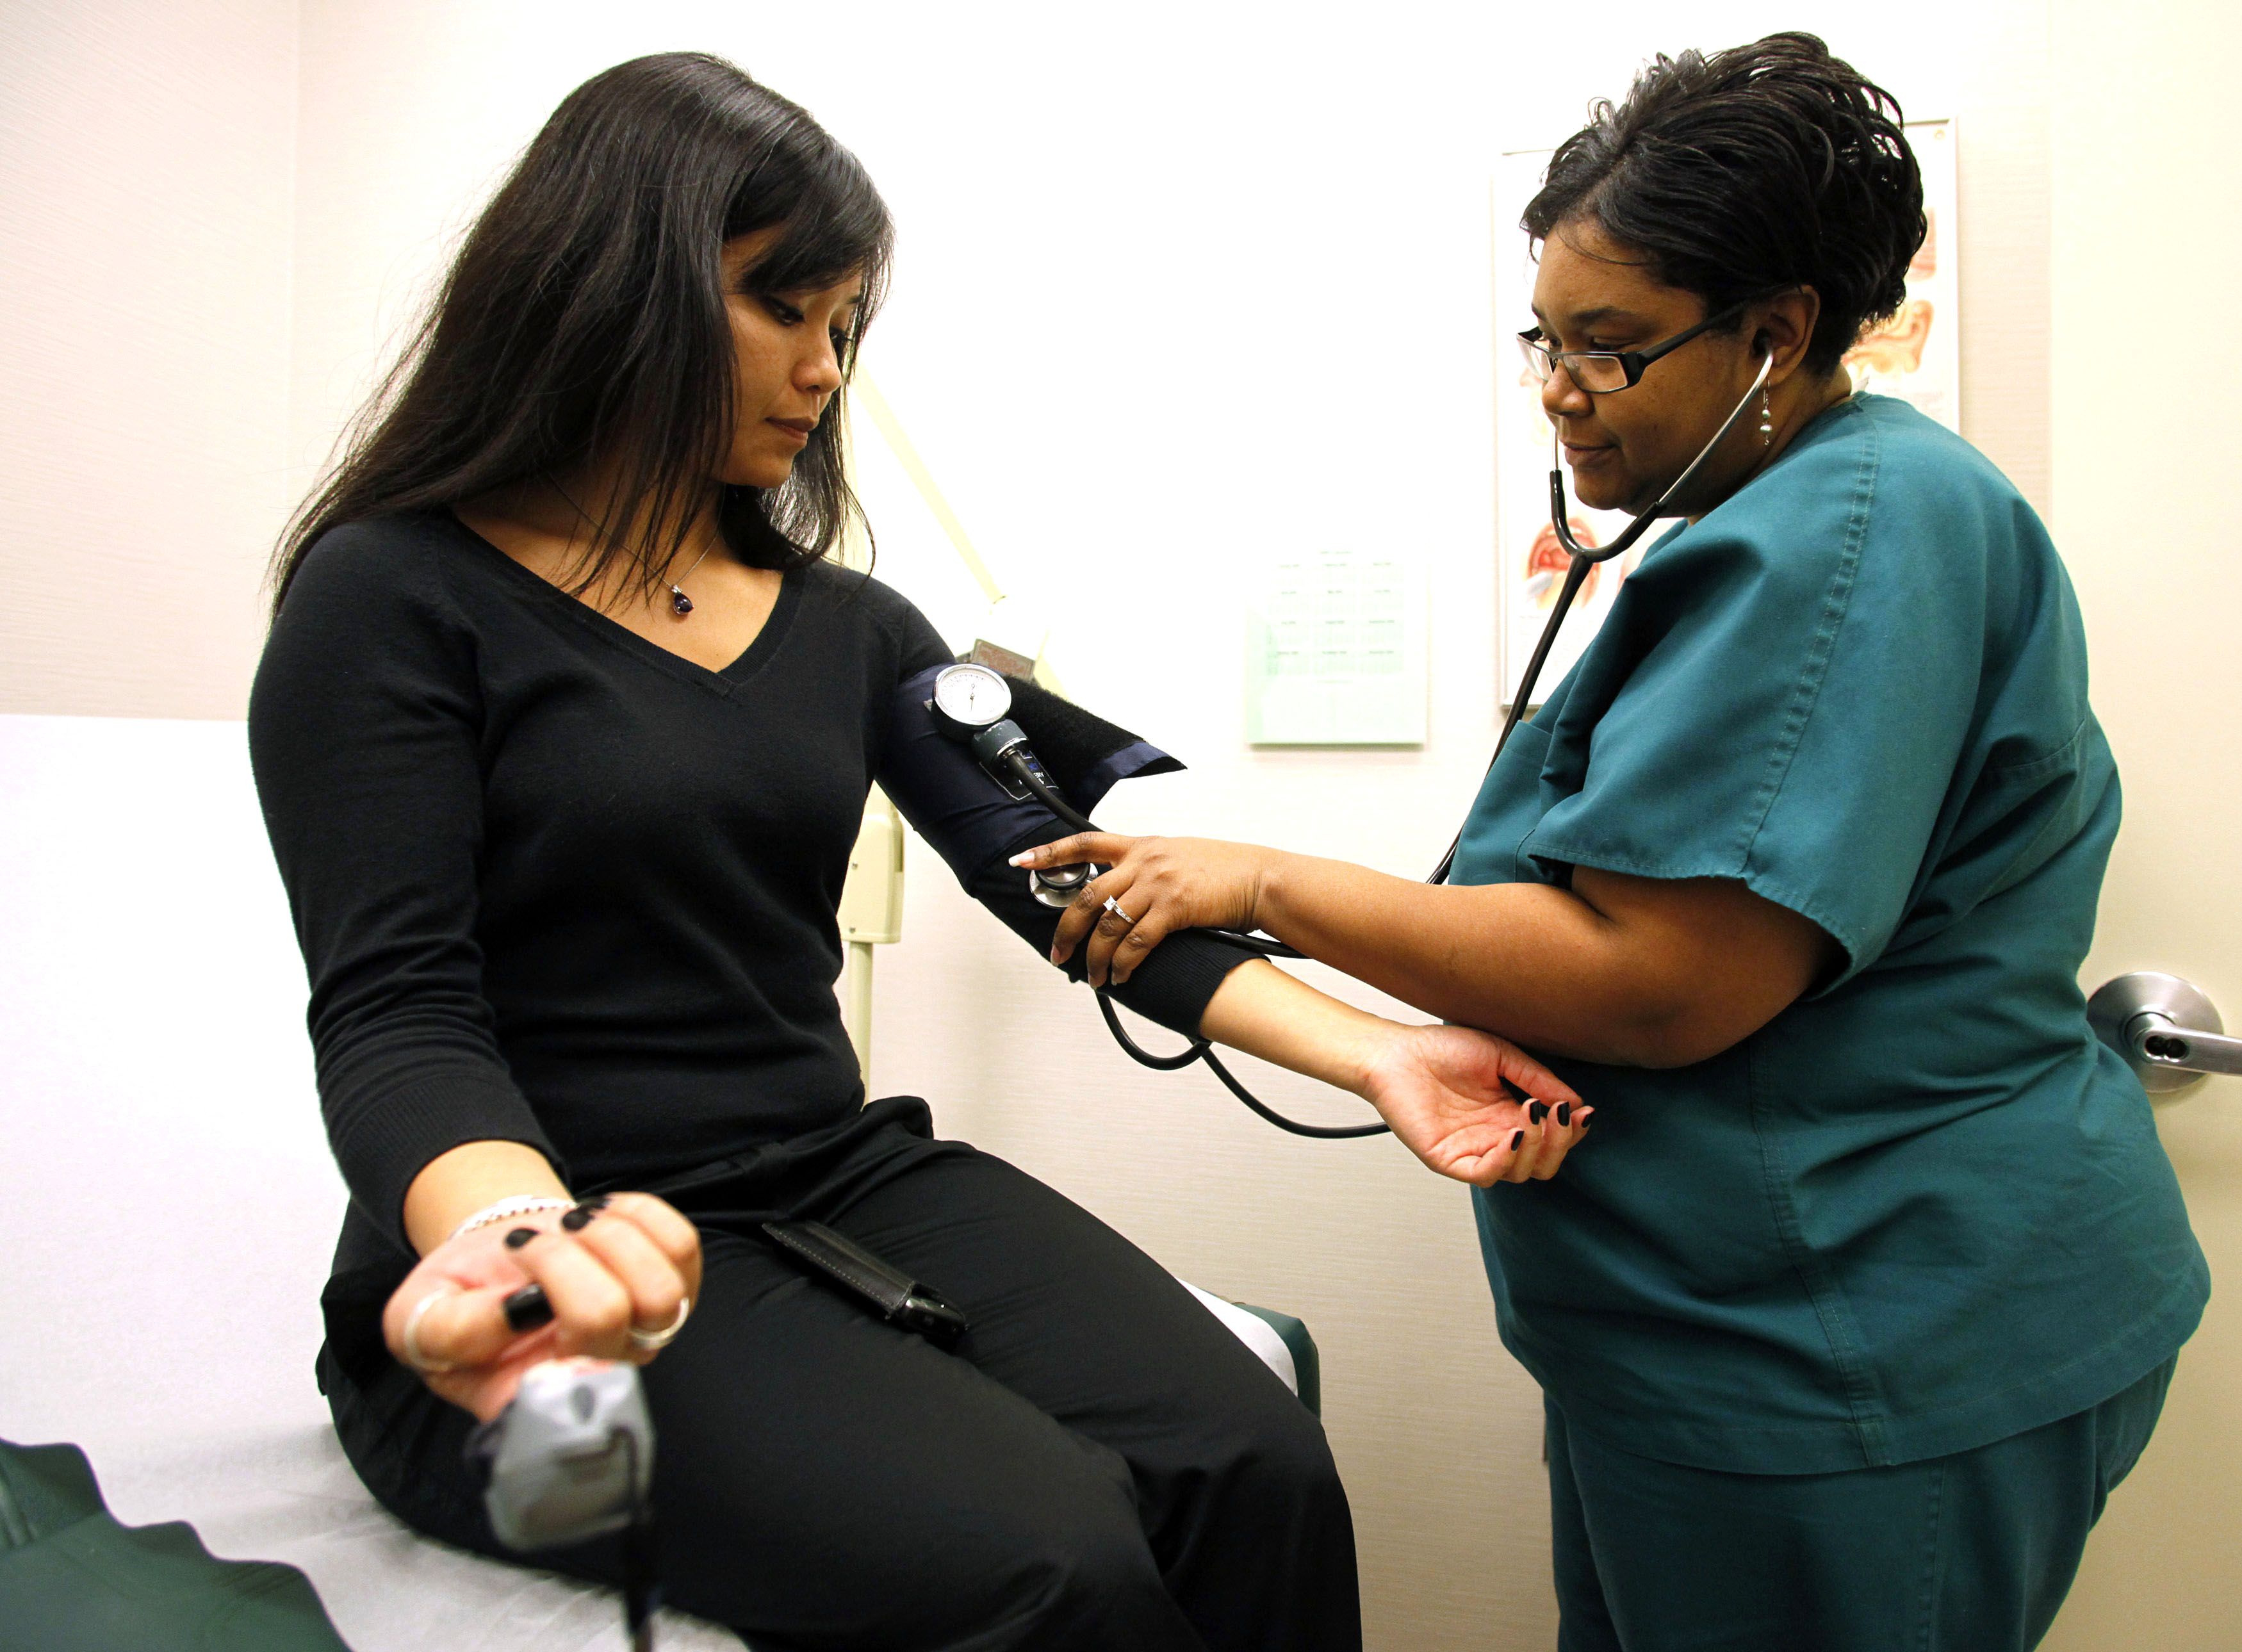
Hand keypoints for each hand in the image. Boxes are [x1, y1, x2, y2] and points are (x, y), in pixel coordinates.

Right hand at [382, 1193, 701, 1421]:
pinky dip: (635, 1214)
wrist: (499, 1253)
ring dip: (603, 1236)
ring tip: (564, 1230)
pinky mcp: (674, 1285)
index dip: (556, 1324)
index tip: (517, 1291)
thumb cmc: (458, 1292)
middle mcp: (599, 1374)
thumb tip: (518, 1314)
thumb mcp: (416, 1316)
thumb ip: (448, 1329)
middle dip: (559, 1258)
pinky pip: (681, 1245)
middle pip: (611, 1316)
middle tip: (524, 1245)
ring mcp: (643, 1332)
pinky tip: (598, 1216)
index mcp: (533, 1398)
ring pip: (660, 1284)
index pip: (574, 1392)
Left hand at [1014, 832, 1278, 986]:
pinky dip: (1124, 964)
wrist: (1262, 879)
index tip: (1022, 861)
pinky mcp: (1175, 906)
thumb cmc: (1225, 872)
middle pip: (1088, 896)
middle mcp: (1144, 859)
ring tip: (1095, 978)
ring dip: (1096, 958)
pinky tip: (1123, 977)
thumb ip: (1147, 868)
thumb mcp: (1179, 857)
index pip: (1084, 842)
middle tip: (1058, 955)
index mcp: (1142, 844)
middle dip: (1066, 931)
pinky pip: (1136, 941)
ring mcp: (1158, 882)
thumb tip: (1122, 894)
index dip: (1050, 852)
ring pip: (1109, 924)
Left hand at [1357, 1022, 1590, 1186]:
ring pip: (1521, 1172)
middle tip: (1562, 1115)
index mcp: (1510, 1115)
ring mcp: (1473, 1150)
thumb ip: (1536, 1079)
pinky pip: (1485, 1175)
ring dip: (1537, 1147)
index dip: (1572, 1130)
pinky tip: (1514, 1134)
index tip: (1582, 1110)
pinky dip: (1506, 1159)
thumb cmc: (1442, 1049)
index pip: (1553, 1137)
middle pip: (1544, 1162)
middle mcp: (1495, 1138)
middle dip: (1562, 1143)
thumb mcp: (1501, 1056)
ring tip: (1534, 1114)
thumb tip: (1576, 1102)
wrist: (1397, 1051)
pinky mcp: (1448, 1159)